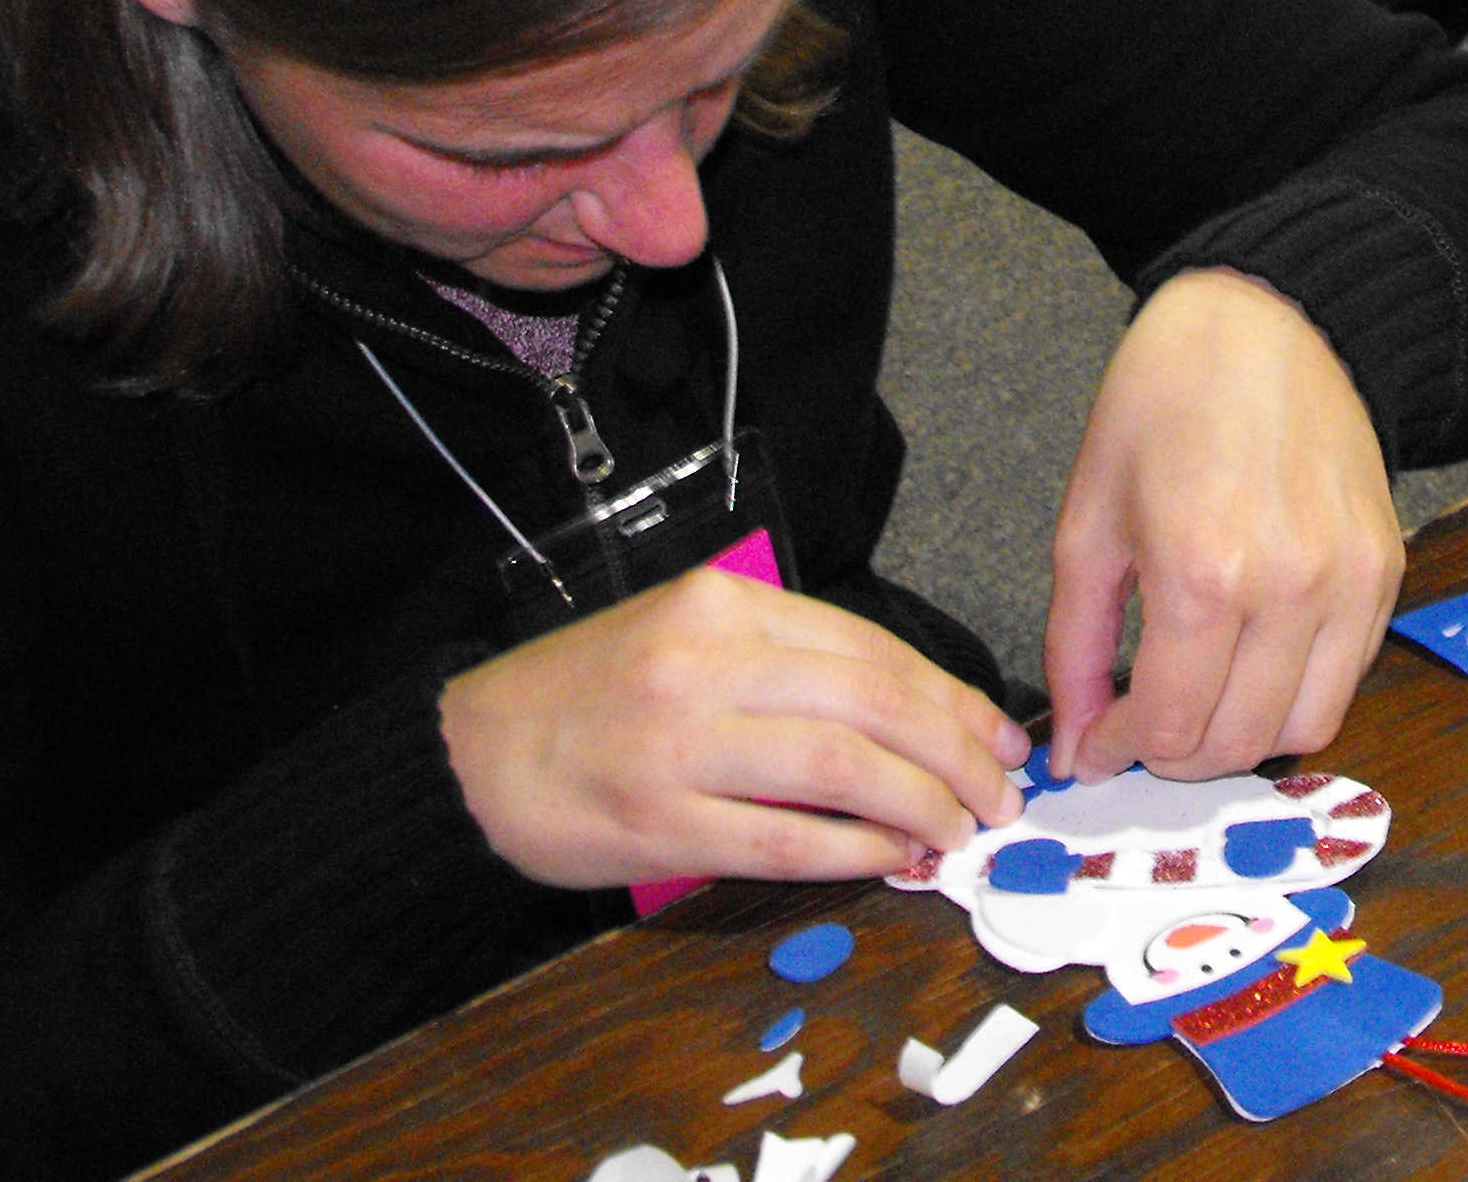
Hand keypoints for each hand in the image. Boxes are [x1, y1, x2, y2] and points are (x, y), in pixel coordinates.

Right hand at [439, 568, 1028, 889]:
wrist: (468, 754)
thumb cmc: (588, 695)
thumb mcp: (685, 637)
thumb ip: (784, 661)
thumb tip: (910, 715)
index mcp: (722, 607)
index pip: (871, 649)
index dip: (950, 698)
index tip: (997, 733)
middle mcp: (707, 665)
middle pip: (875, 705)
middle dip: (957, 753)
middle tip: (999, 791)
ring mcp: (682, 746)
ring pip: (843, 771)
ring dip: (920, 806)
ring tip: (958, 831)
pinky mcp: (660, 823)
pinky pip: (786, 841)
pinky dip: (854, 853)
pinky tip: (891, 860)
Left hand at [1045, 270, 1402, 783]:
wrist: (1269, 322)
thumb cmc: (1164, 402)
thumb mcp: (1088, 520)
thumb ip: (1075, 647)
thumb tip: (1076, 747)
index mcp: (1202, 570)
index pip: (1170, 727)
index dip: (1123, 751)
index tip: (1101, 741)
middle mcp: (1288, 587)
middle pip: (1238, 744)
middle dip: (1177, 755)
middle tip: (1145, 726)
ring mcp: (1349, 581)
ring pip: (1306, 728)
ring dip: (1245, 737)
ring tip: (1202, 698)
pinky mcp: (1386, 570)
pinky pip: (1348, 677)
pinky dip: (1297, 692)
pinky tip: (1253, 656)